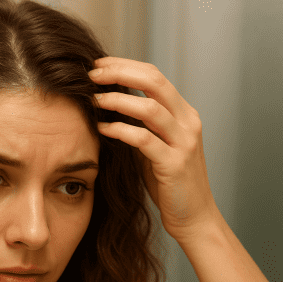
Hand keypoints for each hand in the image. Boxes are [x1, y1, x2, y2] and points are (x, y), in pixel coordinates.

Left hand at [89, 56, 219, 242]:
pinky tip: (101, 129)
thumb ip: (138, 124)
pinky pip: (144, 139)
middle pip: (154, 81)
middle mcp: (187, 121)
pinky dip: (119, 130)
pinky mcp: (174, 164)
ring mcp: (184, 142)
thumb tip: (106, 103)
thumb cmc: (167, 181)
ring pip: (150, 108)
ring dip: (117, 100)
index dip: (124, 65)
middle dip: (119, 72)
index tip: (96, 65)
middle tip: (90, 75)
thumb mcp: (153, 145)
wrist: (192, 216)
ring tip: (92, 100)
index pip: (153, 75)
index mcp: (183, 113)